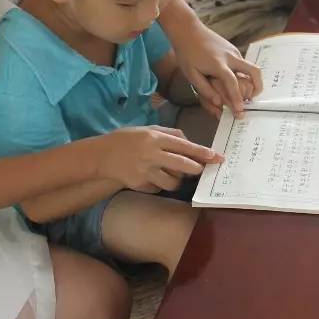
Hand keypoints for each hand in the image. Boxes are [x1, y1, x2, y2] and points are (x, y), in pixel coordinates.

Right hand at [100, 126, 220, 192]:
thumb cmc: (127, 139)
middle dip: (196, 169)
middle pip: (183, 165)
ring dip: (177, 180)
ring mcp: (145, 172)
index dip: (202, 152)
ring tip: (171, 174)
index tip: (216, 157)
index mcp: (155, 138)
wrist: (102, 155)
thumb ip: (170, 133)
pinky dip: (160, 184)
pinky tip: (153, 177)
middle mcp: (151, 154)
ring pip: (173, 182)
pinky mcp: (140, 185)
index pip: (184, 146)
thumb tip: (190, 142)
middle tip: (200, 170)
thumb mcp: (148, 129)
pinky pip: (159, 188)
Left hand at [171, 23, 264, 116]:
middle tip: (252, 99)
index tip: (240, 111)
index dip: (237, 99)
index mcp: (218, 64)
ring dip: (251, 81)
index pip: (232, 83)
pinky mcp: (233, 49)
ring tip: (243, 93)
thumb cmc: (187, 53)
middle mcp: (231, 57)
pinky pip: (243, 64)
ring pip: (250, 68)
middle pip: (254, 71)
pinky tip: (233, 80)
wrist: (188, 29)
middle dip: (258, 87)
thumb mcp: (191, 74)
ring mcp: (234, 52)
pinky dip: (243, 74)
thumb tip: (219, 102)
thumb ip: (205, 89)